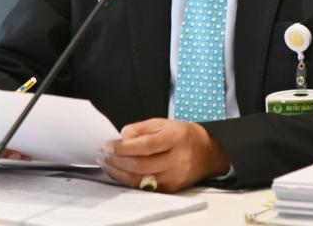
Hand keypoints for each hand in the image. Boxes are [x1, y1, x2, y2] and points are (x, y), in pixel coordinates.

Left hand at [97, 118, 229, 192]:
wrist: (209, 152)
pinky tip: (118, 173)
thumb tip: (121, 137)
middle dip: (117, 160)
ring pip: (140, 179)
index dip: (124, 147)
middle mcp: (177, 160)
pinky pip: (145, 187)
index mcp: (175, 138)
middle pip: (141, 164)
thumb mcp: (164, 123)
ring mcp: (175, 177)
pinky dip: (128, 180)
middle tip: (103, 154)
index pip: (146, 146)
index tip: (109, 145)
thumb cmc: (184, 135)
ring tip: (106, 163)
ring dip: (118, 172)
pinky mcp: (172, 189)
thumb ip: (140, 128)